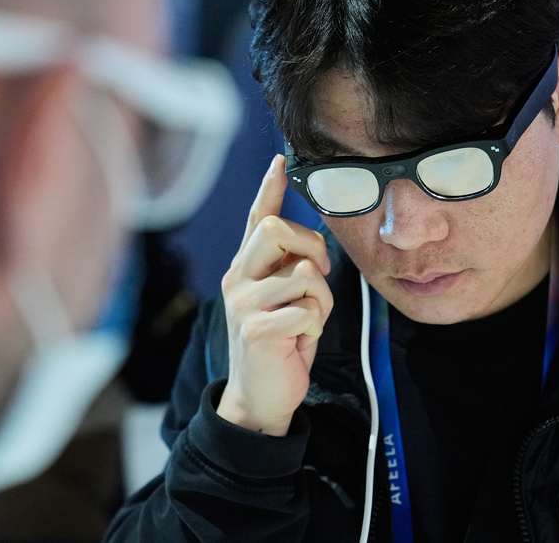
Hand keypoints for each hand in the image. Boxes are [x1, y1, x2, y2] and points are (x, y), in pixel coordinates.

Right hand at [216, 154, 332, 435]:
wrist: (260, 397)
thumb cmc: (280, 343)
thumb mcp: (283, 300)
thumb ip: (290, 270)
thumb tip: (313, 249)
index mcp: (245, 268)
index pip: (256, 219)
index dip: (268, 189)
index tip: (279, 162)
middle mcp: (237, 278)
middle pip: (276, 229)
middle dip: (311, 246)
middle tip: (319, 276)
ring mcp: (243, 303)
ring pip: (304, 273)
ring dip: (322, 300)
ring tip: (307, 322)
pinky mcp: (256, 329)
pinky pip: (307, 309)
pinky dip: (316, 326)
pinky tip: (301, 341)